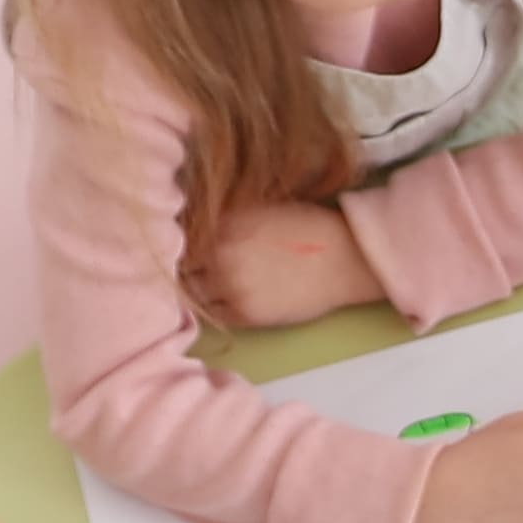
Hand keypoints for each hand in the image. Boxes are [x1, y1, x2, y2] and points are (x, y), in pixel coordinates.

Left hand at [190, 196, 381, 330]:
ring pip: (194, 293)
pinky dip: (216, 307)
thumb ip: (221, 217)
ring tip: (213, 284)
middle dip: (187, 266)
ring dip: (199, 289)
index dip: (179, 241)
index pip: (178, 236)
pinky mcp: (246, 314)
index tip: (183, 244)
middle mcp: (220, 255)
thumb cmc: (305, 226)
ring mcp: (231, 287)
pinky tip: (229, 297)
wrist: (343, 258)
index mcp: (222, 223)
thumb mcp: (256, 207)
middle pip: (181, 266)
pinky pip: (214, 314)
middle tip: (196, 268)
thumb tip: (191, 225)